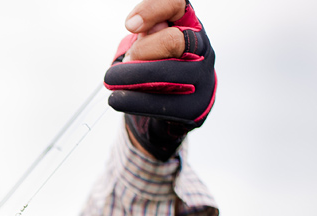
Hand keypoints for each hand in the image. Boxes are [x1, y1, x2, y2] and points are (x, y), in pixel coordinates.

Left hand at [104, 0, 216, 160]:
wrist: (173, 101)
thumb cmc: (156, 62)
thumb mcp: (147, 40)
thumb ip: (145, 31)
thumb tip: (138, 29)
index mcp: (188, 23)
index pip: (176, 4)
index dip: (152, 11)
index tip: (129, 26)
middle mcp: (200, 46)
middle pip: (173, 41)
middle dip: (141, 51)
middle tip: (125, 61)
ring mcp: (202, 76)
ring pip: (169, 73)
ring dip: (134, 77)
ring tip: (115, 80)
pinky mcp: (195, 104)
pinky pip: (163, 103)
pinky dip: (134, 101)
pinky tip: (118, 99)